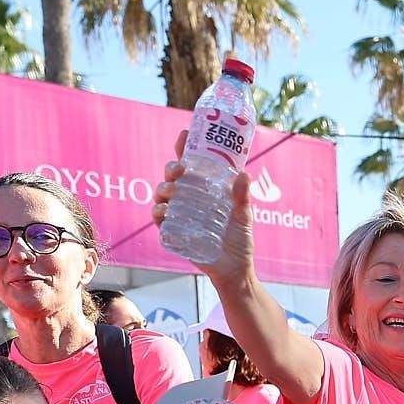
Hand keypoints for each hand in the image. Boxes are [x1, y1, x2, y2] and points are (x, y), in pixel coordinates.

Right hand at [152, 129, 254, 286]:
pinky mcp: (174, 234)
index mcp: (203, 191)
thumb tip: (244, 173)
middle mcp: (188, 200)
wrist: (235, 269)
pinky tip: (164, 210)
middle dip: (171, 168)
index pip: (190, 165)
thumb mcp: (243, 216)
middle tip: (179, 168)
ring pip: (162, 196)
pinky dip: (159, 213)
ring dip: (163, 188)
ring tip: (172, 188)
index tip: (185, 134)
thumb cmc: (239, 241)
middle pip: (172, 177)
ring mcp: (179, 216)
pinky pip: (160, 220)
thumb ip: (242, 197)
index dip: (184, 149)